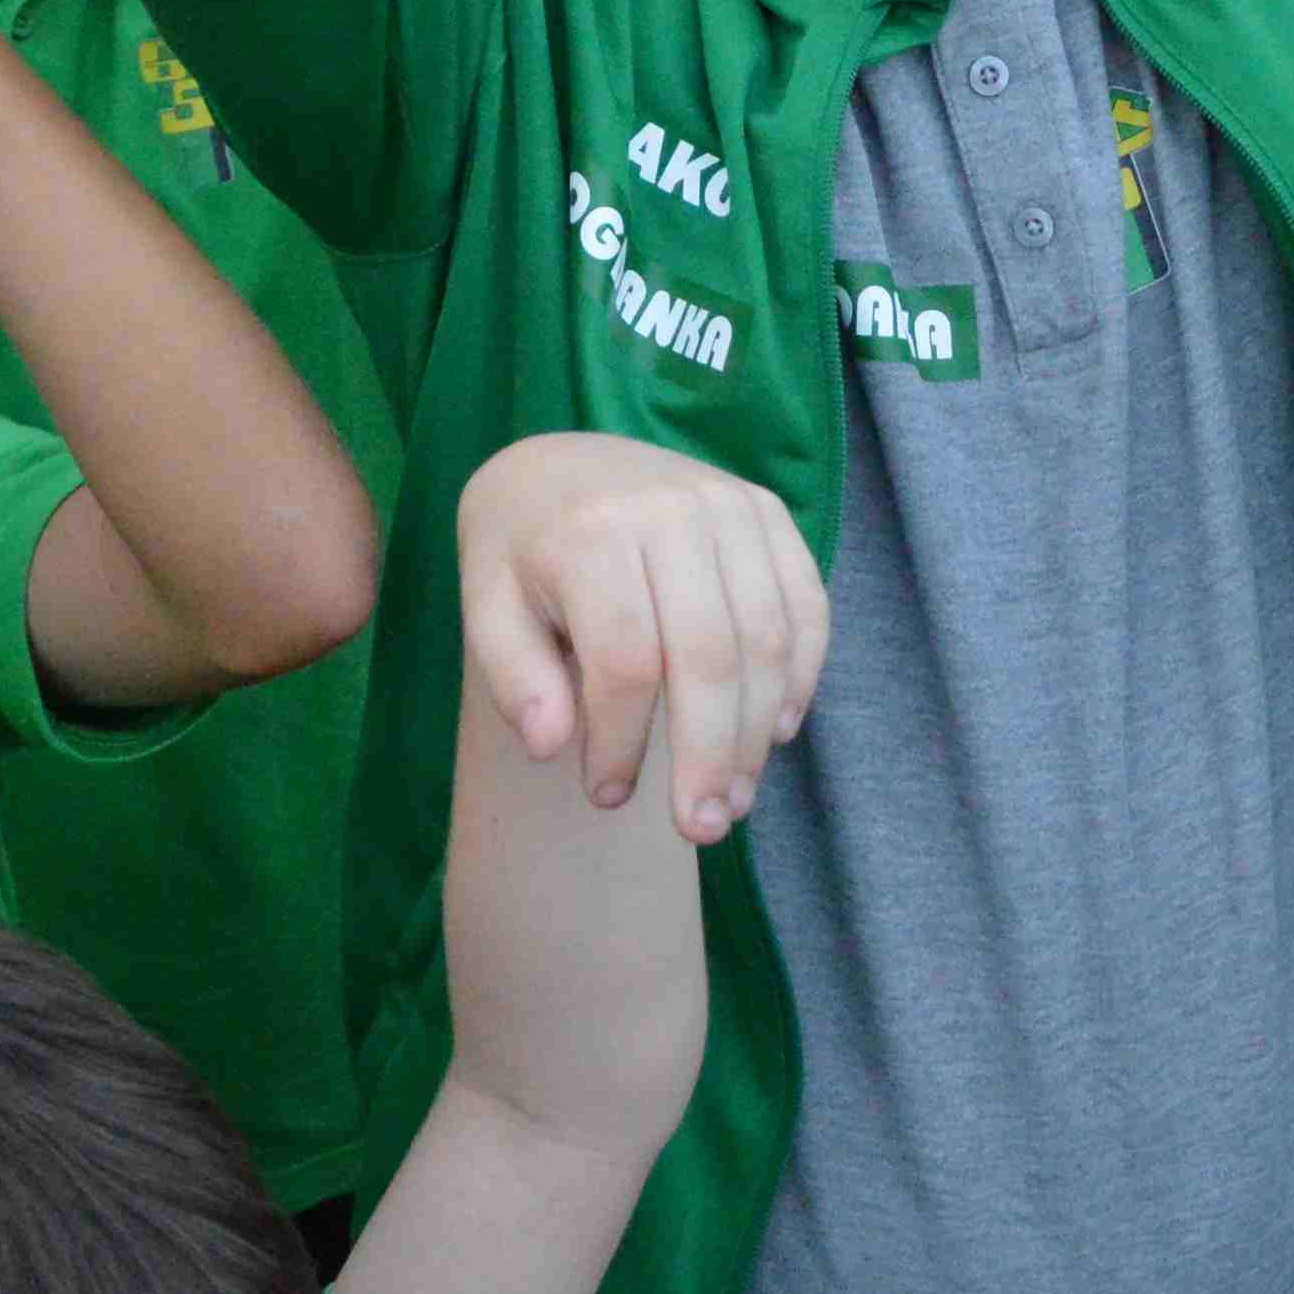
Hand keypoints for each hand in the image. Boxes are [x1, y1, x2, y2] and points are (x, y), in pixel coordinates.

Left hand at [458, 432, 829, 843]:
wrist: (562, 463)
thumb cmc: (521, 553)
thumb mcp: (487, 606)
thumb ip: (513, 678)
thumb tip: (551, 745)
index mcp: (590, 534)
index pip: (624, 661)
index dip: (622, 743)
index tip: (606, 796)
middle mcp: (669, 510)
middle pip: (708, 655)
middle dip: (709, 756)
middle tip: (701, 830)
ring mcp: (729, 506)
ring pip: (767, 638)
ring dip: (758, 732)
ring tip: (735, 800)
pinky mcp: (768, 512)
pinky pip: (806, 605)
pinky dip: (803, 676)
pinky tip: (777, 735)